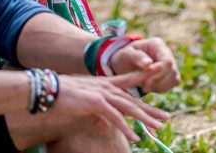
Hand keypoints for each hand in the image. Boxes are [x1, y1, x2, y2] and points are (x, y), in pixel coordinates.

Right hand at [54, 71, 169, 142]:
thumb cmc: (65, 97)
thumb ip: (97, 117)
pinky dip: (126, 129)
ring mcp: (103, 94)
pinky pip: (115, 118)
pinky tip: (135, 137)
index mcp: (105, 84)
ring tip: (157, 128)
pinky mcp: (97, 103)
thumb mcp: (85, 107)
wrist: (50, 90)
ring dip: (144, 119)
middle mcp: (107, 87)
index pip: (129, 81)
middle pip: (133, 100)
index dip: (144, 79)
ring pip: (129, 108)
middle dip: (150, 110)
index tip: (157, 78)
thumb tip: (106, 128)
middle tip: (165, 117)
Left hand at [108, 38, 180, 93]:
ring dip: (158, 86)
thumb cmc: (124, 57)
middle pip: (171, 71)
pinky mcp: (171, 73)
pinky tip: (149, 86)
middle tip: (142, 86)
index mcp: (156, 44)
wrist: (125, 64)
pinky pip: (172, 83)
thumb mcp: (125, 55)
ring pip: (173, 78)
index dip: (158, 73)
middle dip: (157, 81)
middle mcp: (166, 52)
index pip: (166, 61)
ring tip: (144, 85)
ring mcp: (171, 63)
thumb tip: (148, 63)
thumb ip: (136, 57)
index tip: (145, 82)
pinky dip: (161, 88)